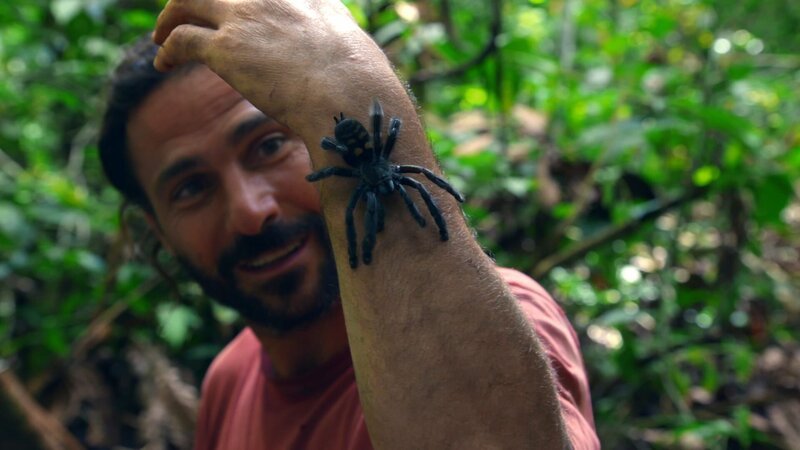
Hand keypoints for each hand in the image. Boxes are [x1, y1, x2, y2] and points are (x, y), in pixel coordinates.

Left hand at [152, 0, 390, 126]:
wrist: (348, 94)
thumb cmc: (359, 80)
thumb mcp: (348, 37)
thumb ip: (330, 28)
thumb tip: (336, 44)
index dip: (234, 1)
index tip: (226, 9)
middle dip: (193, 0)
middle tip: (186, 13)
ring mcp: (243, 16)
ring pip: (186, 2)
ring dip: (169, 18)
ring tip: (162, 35)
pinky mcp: (225, 48)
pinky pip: (180, 39)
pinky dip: (166, 50)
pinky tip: (163, 63)